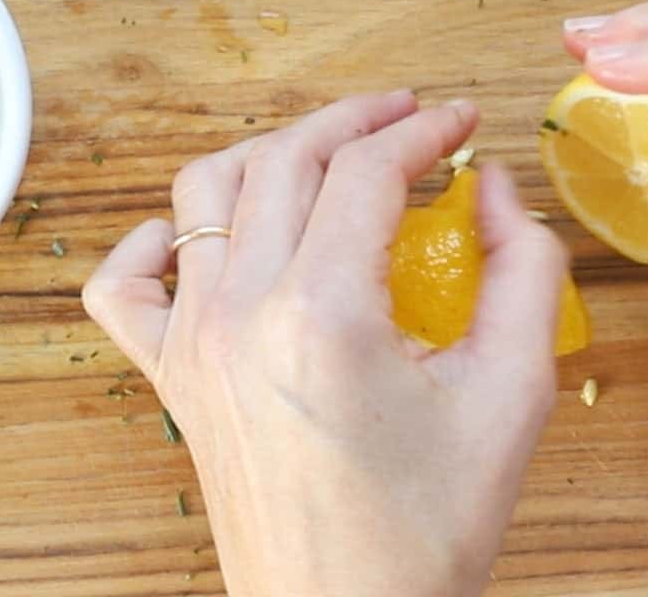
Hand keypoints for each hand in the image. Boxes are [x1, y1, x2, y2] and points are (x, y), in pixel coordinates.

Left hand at [83, 93, 567, 596]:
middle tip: (406, 117)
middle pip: (286, 158)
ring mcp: (192, 340)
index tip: (459, 125)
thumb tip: (494, 191)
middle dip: (354, 119)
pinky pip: (125, 283)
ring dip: (267, 154)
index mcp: (324, 313)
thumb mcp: (512, 397)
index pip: (366, 169)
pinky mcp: (170, 374)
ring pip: (203, 191)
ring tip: (323, 157)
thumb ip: (522, 273)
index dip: (423, 130)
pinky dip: (156, 239)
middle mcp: (240, 312)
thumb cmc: (424, 530)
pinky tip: (207, 235)